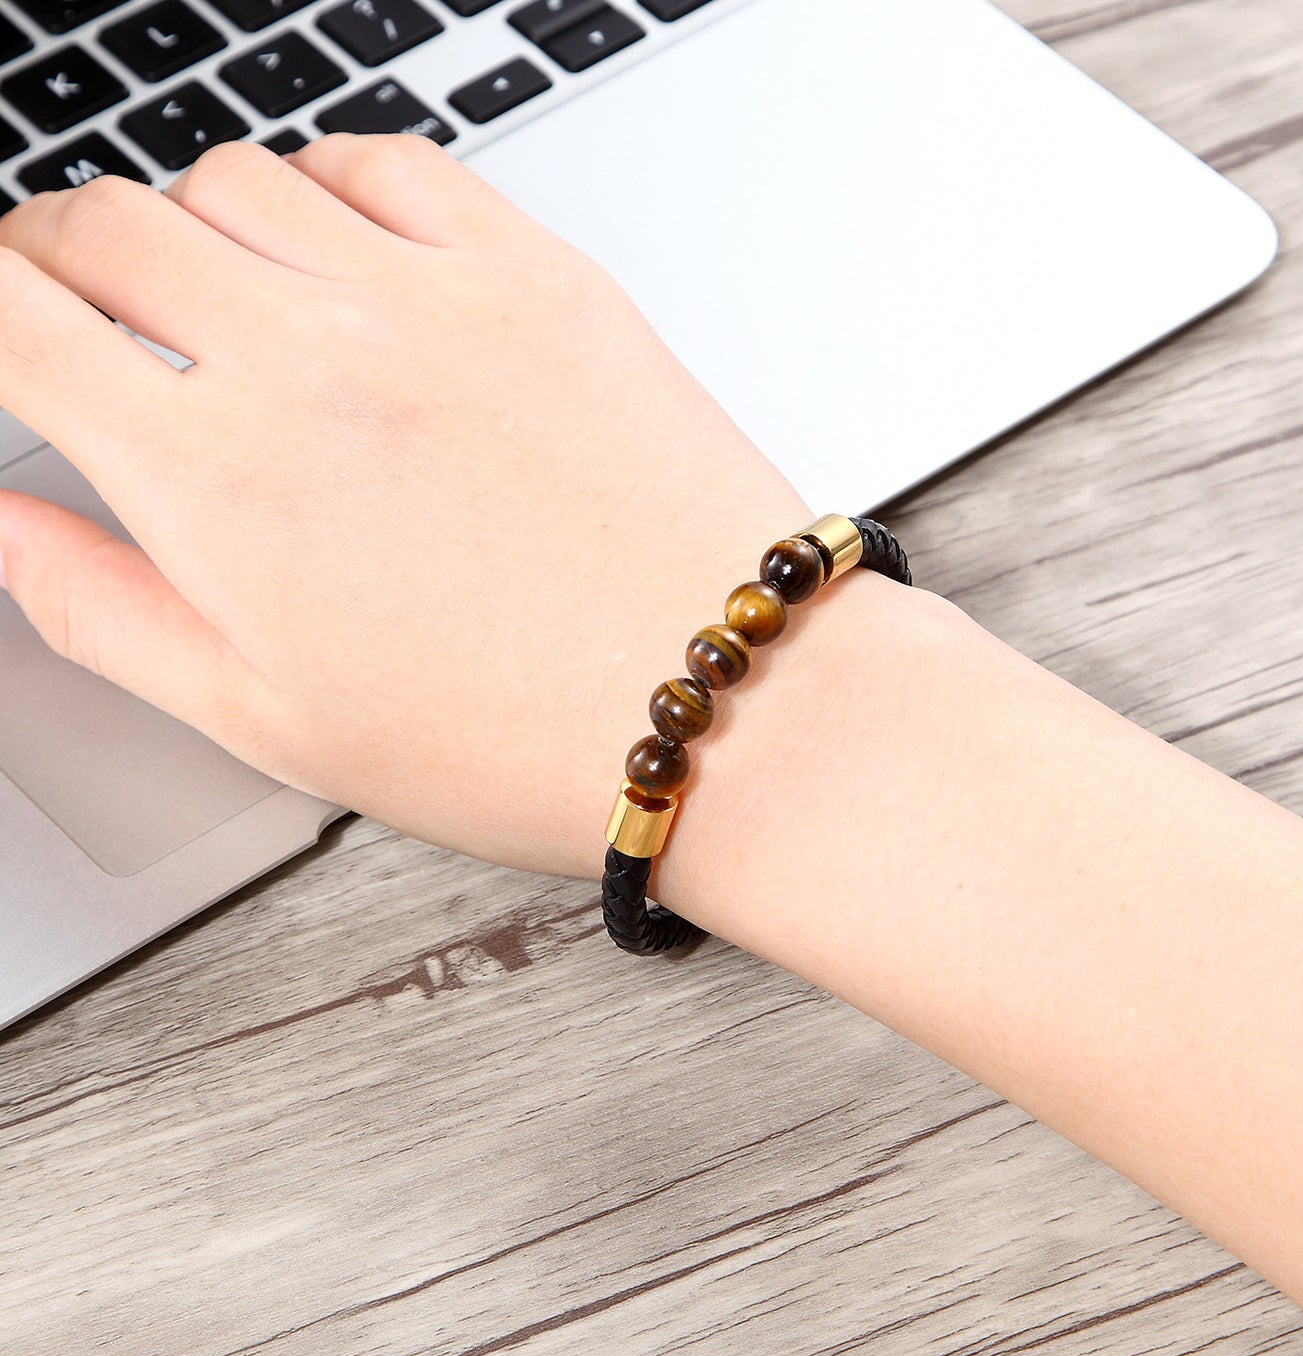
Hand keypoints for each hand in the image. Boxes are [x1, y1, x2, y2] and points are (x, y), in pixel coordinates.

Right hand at [0, 135, 812, 876]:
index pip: (18, 320)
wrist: (723, 698)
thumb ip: (104, 610)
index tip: (3, 331)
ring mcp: (426, 297)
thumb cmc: (518, 737)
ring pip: (237, 180)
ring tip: (219, 293)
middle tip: (79, 304)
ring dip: (193, 223)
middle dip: (59, 256)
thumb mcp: (272, 723)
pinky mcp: (535, 274)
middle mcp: (306, 357)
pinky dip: (326, 186)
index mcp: (216, 481)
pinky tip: (338, 248)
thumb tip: (4, 525)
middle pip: (108, 225)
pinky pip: (385, 165)